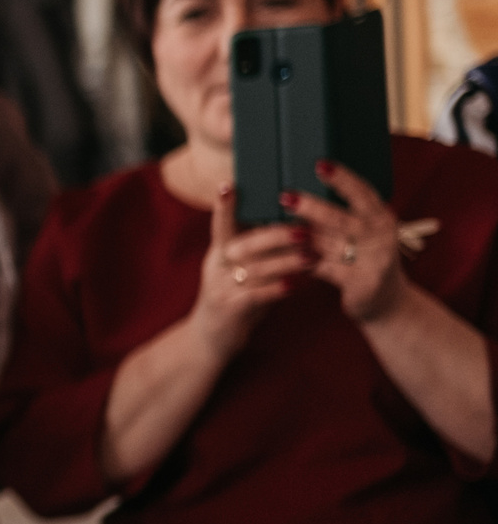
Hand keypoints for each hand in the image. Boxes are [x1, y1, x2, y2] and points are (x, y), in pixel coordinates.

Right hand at [188, 184, 309, 362]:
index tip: (229, 185)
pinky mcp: (229, 309)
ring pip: (255, 269)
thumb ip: (259, 249)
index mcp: (219, 251)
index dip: (224, 205)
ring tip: (312, 257)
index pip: (220, 223)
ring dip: (286, 262)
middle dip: (275, 235)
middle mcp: (216, 266)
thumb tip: (293, 220)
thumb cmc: (236, 295)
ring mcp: (220, 287)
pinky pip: (255, 296)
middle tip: (304, 229)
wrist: (211, 338)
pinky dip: (275, 289)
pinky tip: (295, 285)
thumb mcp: (241, 269)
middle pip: (244, 245)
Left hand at [285, 162, 403, 324]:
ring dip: (296, 236)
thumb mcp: (360, 234)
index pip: (363, 192)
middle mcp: (381, 235)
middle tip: (284, 196)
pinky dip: (300, 263)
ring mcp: (374, 259)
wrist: (387, 303)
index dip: (342, 178)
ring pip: (327, 244)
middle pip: (341, 218)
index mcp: (381, 217)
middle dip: (312, 207)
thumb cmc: (365, 259)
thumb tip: (294, 194)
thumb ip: (337, 217)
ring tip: (268, 227)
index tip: (320, 164)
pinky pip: (323, 269)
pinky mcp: (361, 282)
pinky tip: (279, 256)